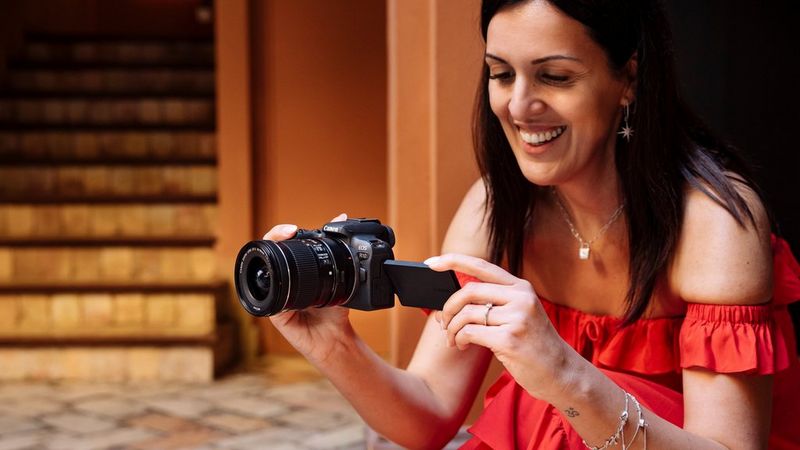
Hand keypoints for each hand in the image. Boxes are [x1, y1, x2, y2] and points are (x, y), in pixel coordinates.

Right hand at [264, 213, 354, 362]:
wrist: (336, 337)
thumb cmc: (335, 308)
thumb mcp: (340, 275)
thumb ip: (338, 250)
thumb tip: (341, 216)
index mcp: (294, 272)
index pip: (278, 245)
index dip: (279, 233)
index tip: (292, 228)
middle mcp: (281, 281)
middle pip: (266, 254)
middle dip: (273, 238)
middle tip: (288, 232)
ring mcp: (275, 296)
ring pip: (261, 272)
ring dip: (267, 257)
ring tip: (282, 246)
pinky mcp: (274, 314)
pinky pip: (266, 299)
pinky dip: (269, 289)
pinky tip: (273, 278)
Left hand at [426, 254, 570, 400]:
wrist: (561, 372)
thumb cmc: (534, 344)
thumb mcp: (520, 314)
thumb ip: (494, 302)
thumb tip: (452, 301)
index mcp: (521, 287)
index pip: (481, 265)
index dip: (454, 261)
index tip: (431, 263)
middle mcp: (520, 298)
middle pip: (469, 291)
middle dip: (449, 307)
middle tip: (443, 323)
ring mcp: (517, 318)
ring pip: (466, 314)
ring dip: (452, 329)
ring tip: (453, 339)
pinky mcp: (509, 339)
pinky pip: (469, 332)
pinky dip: (459, 339)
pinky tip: (461, 346)